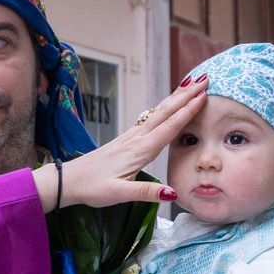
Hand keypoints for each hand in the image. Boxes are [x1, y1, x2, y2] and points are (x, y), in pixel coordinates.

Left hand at [46, 77, 207, 210]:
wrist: (69, 180)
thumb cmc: (91, 188)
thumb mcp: (119, 195)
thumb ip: (146, 193)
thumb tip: (172, 193)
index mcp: (139, 150)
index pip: (169, 126)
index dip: (187, 111)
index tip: (203, 95)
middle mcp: (136, 139)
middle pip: (165, 112)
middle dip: (185, 95)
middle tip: (204, 79)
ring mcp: (130, 137)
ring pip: (157, 112)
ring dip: (175, 98)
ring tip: (190, 84)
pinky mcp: (125, 140)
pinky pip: (149, 118)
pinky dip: (162, 108)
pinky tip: (165, 106)